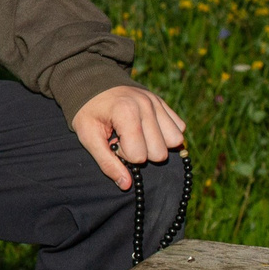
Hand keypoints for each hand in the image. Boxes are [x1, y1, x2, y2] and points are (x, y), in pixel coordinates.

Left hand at [72, 83, 187, 190]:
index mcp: (126, 112)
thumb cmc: (89, 112)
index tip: (113, 144)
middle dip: (142, 153)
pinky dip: (167, 135)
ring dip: (157, 145)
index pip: (139, 156)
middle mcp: (147, 106)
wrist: (93, 84)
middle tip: (124, 140)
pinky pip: (180, 129)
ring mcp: (158, 103)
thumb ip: (106, 162)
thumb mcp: (88, 137)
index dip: (125, 156)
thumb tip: (126, 185)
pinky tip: (148, 131)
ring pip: (175, 142)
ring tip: (137, 136)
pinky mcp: (164, 104)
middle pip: (160, 153)